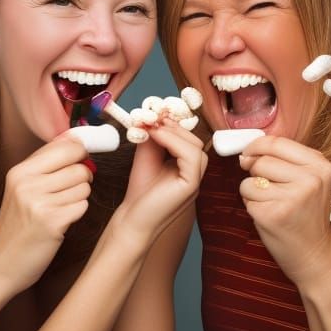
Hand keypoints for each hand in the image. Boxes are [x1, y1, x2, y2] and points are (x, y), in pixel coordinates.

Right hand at [0, 137, 92, 306]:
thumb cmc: (15, 227)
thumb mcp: (20, 190)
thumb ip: (44, 167)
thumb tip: (76, 141)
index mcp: (19, 170)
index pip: (62, 145)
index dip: (79, 150)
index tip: (83, 157)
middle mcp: (27, 182)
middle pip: (77, 164)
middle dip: (83, 175)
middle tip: (72, 188)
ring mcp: (38, 202)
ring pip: (83, 185)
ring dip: (80, 196)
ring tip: (64, 207)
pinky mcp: (52, 223)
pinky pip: (82, 206)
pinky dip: (78, 213)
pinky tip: (64, 221)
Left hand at [116, 120, 206, 242]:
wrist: (134, 217)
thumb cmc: (140, 189)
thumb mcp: (146, 154)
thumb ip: (153, 136)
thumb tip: (155, 116)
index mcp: (185, 166)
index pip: (188, 139)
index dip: (173, 123)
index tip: (155, 113)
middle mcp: (193, 173)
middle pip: (195, 141)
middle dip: (173, 126)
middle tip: (152, 118)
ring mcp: (194, 180)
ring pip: (197, 148)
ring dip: (173, 132)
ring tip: (152, 128)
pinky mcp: (191, 186)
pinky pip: (192, 158)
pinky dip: (174, 142)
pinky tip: (156, 137)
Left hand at [238, 136, 330, 288]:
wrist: (315, 257)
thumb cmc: (305, 215)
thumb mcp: (306, 181)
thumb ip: (283, 159)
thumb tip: (245, 149)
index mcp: (320, 166)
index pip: (275, 142)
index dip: (255, 146)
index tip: (248, 154)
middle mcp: (310, 180)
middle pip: (260, 160)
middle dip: (255, 172)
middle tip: (271, 190)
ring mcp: (293, 198)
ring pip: (249, 179)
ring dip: (252, 191)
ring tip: (273, 204)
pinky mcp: (274, 214)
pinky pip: (246, 197)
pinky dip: (251, 205)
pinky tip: (269, 216)